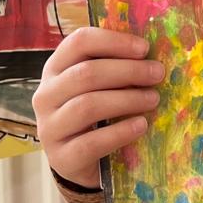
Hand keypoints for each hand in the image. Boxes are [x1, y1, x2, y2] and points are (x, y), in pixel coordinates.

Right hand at [33, 25, 163, 189]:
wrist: (78, 160)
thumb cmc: (94, 113)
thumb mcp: (98, 86)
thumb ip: (115, 66)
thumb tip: (150, 53)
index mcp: (55, 68)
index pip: (79, 43)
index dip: (113, 41)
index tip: (144, 48)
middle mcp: (45, 95)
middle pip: (86, 74)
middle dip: (128, 71)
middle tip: (157, 74)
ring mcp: (49, 128)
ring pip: (87, 106)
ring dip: (127, 100)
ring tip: (153, 99)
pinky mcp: (61, 157)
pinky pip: (91, 142)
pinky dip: (120, 132)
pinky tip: (141, 125)